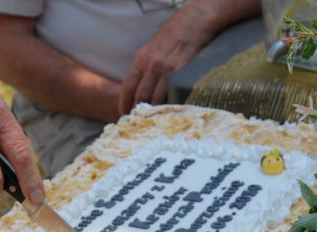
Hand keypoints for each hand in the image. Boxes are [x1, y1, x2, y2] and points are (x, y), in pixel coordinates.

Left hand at [119, 0, 261, 115]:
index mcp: (141, 59)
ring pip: (153, 98)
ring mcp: (164, 69)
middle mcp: (150, 65)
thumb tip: (140, 87)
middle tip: (136, 124)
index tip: (123, 114)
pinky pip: (169, 94)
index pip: (127, 87)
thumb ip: (145, 67)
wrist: (194, 22)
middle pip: (138, 96)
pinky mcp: (179, 73)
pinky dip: (166, 105)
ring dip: (151, 112)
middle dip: (136, 111)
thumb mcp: (153, 49)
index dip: (123, 103)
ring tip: (151, 122)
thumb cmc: (174, 36)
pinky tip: (165, 113)